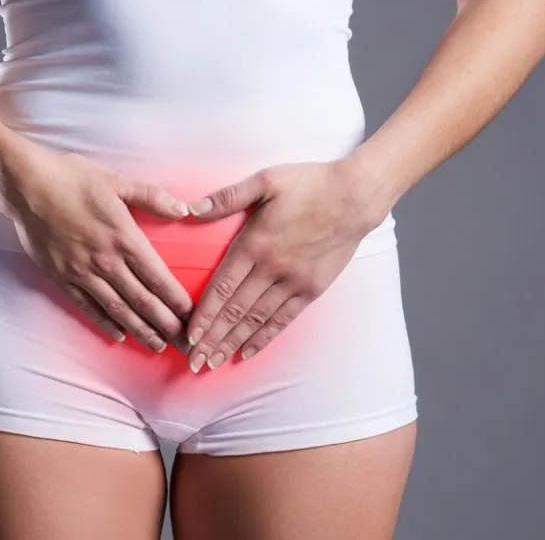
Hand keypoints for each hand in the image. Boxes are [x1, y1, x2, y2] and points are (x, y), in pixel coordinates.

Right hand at [0, 149, 193, 352]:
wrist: (26, 186)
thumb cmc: (72, 179)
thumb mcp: (117, 182)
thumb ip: (153, 197)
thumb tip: (185, 209)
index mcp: (124, 237)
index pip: (158, 278)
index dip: (177, 301)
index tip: (193, 317)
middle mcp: (106, 261)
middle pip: (142, 301)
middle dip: (166, 326)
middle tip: (185, 345)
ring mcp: (82, 272)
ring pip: (117, 309)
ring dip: (140, 330)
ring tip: (158, 347)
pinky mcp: (61, 277)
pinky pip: (87, 306)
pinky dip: (105, 322)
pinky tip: (119, 335)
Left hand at [182, 159, 393, 371]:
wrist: (356, 197)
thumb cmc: (310, 184)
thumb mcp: (266, 180)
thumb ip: (228, 196)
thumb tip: (191, 208)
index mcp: (255, 244)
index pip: (223, 287)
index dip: (204, 314)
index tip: (188, 335)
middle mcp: (272, 269)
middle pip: (235, 311)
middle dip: (212, 338)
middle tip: (194, 362)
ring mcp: (293, 282)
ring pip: (256, 320)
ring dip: (232, 343)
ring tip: (213, 363)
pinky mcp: (311, 289)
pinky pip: (283, 319)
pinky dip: (264, 337)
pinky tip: (247, 352)